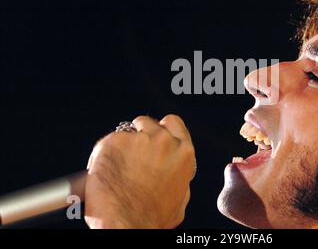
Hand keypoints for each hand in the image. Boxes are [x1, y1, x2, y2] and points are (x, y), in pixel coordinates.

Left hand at [84, 114, 195, 228]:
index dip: (161, 129)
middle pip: (149, 123)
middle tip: (132, 154)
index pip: (173, 123)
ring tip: (118, 168)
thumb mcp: (179, 199)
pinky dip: (105, 154)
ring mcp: (139, 140)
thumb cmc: (150, 218)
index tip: (153, 136)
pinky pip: (109, 142)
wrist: (125, 224)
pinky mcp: (115, 141)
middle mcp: (164, 142)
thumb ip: (179, 178)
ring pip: (128, 131)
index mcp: (184, 154)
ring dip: (123, 145)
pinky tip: (107, 172)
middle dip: (141, 134)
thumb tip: (174, 172)